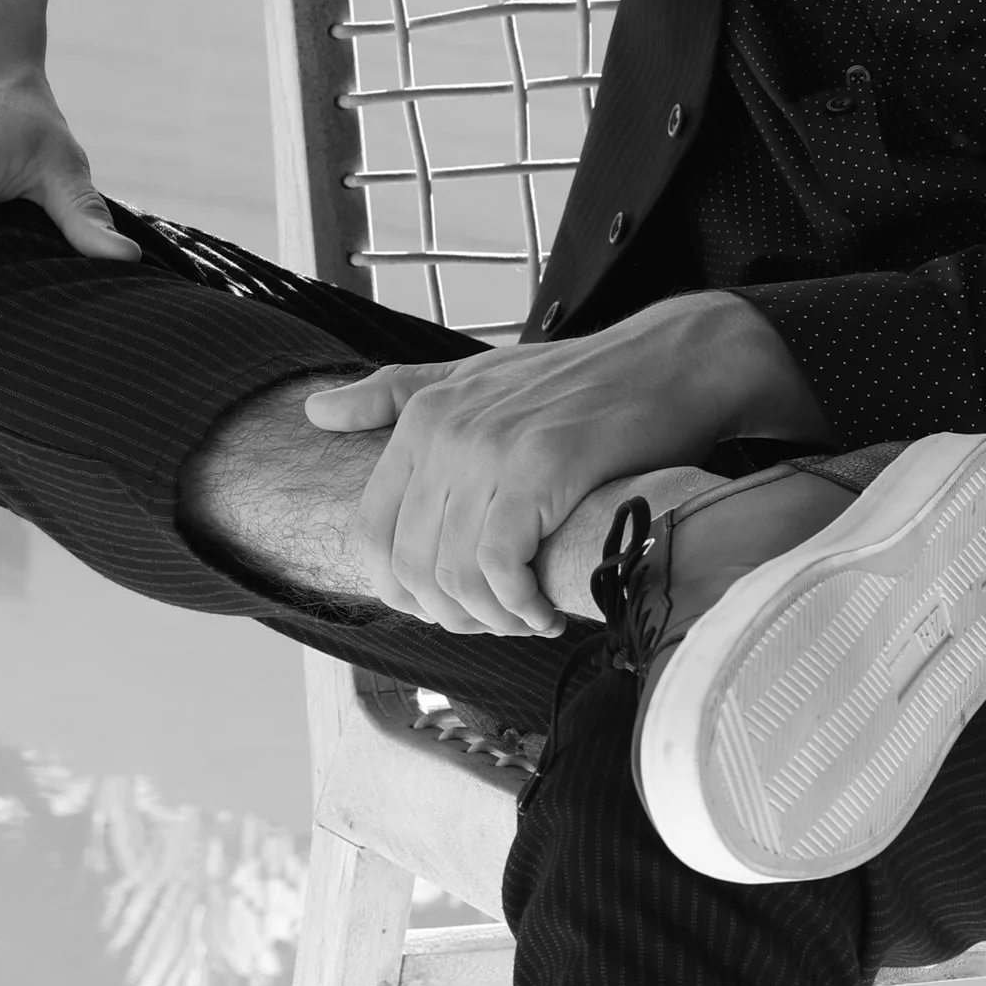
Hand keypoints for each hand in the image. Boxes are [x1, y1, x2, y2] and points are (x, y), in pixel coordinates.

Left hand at [301, 292, 825, 636]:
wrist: (671, 361)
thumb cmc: (579, 380)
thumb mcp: (473, 373)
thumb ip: (394, 395)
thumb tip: (314, 412)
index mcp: (422, 416)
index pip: (370, 535)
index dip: (401, 592)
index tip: (448, 608)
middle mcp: (445, 431)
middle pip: (409, 565)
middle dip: (448, 614)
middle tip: (494, 624)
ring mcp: (490, 449)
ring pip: (453, 574)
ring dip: (489, 619)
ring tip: (525, 620)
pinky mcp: (542, 468)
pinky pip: (501, 566)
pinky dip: (521, 606)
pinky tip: (547, 614)